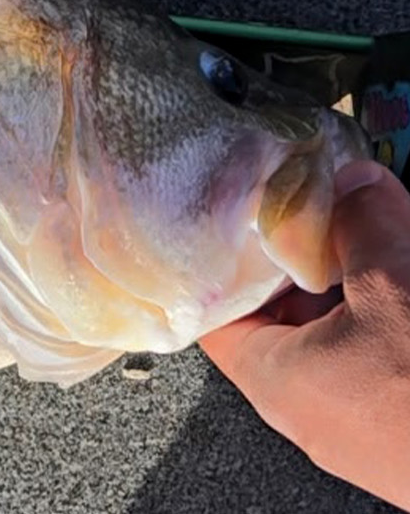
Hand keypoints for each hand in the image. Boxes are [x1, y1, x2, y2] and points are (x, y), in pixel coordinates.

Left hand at [200, 159, 409, 510]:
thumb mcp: (393, 288)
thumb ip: (363, 225)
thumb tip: (351, 180)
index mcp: (271, 377)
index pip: (217, 310)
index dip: (228, 257)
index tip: (248, 215)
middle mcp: (300, 407)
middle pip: (279, 318)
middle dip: (302, 262)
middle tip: (321, 213)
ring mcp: (350, 424)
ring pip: (333, 336)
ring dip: (351, 285)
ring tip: (371, 235)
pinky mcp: (391, 428)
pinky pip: (370, 361)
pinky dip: (381, 317)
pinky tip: (402, 278)